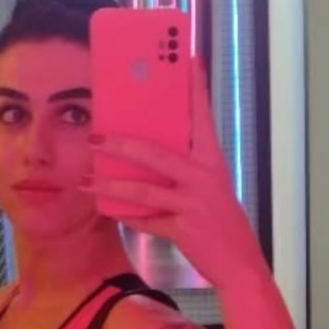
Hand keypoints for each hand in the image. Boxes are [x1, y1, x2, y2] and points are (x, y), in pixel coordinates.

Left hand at [84, 56, 268, 291]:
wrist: (241, 268)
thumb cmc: (226, 231)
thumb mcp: (215, 194)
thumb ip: (191, 177)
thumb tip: (158, 166)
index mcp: (213, 165)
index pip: (203, 120)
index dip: (196, 90)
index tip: (189, 61)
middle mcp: (203, 179)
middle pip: (156, 153)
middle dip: (121, 144)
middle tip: (96, 136)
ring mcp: (192, 204)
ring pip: (144, 189)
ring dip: (111, 184)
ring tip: (86, 179)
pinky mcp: (183, 229)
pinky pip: (147, 220)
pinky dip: (128, 216)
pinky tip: (109, 211)